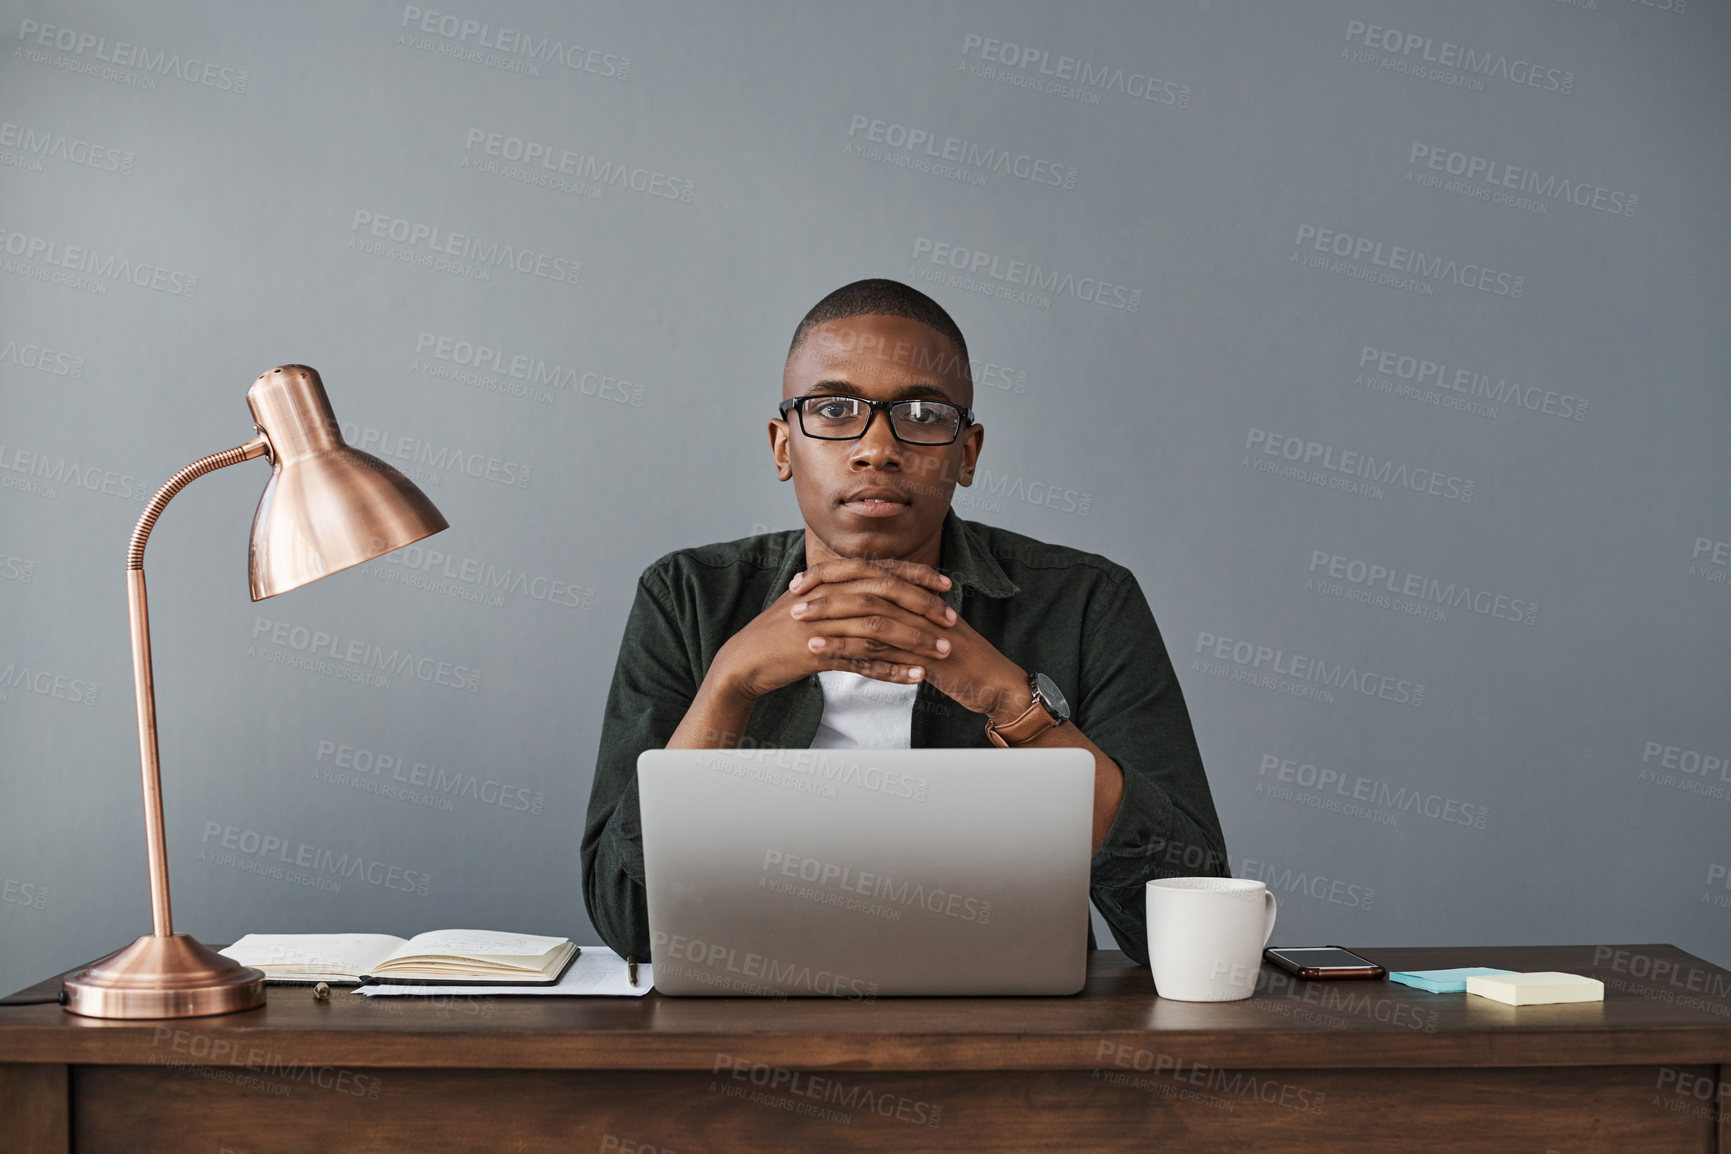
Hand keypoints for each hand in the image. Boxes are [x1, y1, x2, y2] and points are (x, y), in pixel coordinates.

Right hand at [709, 557, 958, 700]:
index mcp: (828, 580)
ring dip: (914, 640)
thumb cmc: (780, 632)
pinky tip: (915, 676)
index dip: (916, 575)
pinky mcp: (818, 655)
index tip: (946, 584)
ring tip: (942, 651)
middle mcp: (827, 596)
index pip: (880, 570)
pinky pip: (862, 662)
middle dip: (923, 605)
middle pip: (884, 594)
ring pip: (878, 629)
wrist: (745, 659)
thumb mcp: (810, 601)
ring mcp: (822, 624)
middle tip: (951, 619)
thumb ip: (840, 589)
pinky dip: (892, 670)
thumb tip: (873, 583)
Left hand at [785, 558, 1029, 722]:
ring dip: (830, 618)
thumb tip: (867, 614)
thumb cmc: (960, 661)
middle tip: (793, 595)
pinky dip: (846, 649)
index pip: (869, 575)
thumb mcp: (927, 634)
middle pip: (865, 588)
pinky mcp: (921, 656)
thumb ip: (901, 621)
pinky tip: (820, 653)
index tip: (803, 581)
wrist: (994, 684)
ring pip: (868, 616)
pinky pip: (879, 650)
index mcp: (917, 596)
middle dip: (826, 590)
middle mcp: (918, 606)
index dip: (835, 575)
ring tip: (798, 621)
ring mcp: (921, 629)